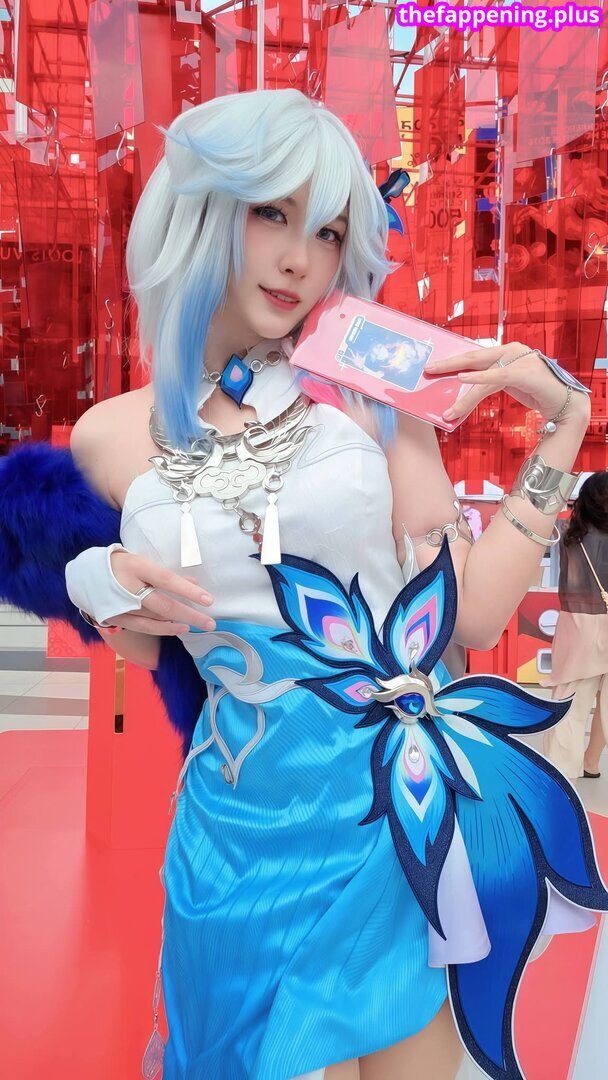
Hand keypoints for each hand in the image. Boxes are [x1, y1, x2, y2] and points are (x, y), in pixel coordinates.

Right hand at [106, 550, 214, 635]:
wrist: (82, 574)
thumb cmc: (121, 565)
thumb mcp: (142, 562)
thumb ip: (166, 574)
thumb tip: (194, 584)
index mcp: (135, 566)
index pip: (166, 579)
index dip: (187, 591)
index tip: (208, 600)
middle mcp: (126, 587)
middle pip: (163, 604)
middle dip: (189, 614)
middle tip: (210, 623)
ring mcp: (119, 605)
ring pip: (154, 618)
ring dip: (177, 623)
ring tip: (196, 625)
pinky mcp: (114, 618)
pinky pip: (143, 627)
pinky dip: (162, 629)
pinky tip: (178, 628)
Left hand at [424, 343, 589, 424]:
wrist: (566, 401)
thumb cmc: (538, 391)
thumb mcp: (510, 383)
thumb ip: (491, 380)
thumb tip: (465, 385)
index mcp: (506, 351)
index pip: (474, 355)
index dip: (453, 360)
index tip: (434, 365)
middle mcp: (512, 350)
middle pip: (473, 356)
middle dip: (448, 363)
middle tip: (427, 369)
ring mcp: (519, 359)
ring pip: (482, 372)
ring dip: (462, 390)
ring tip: (447, 405)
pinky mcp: (525, 373)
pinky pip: (497, 377)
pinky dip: (480, 379)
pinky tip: (466, 380)